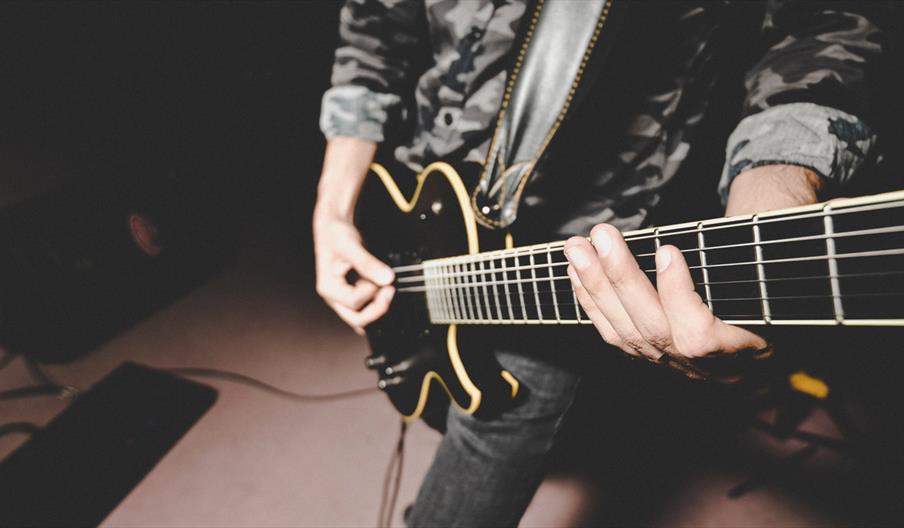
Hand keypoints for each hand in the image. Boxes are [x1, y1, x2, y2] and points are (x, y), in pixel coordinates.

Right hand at [313, 214, 394, 334]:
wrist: (334, 227)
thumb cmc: (337, 234)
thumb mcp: (351, 245)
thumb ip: (368, 263)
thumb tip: (387, 279)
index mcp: (328, 288)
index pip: (354, 302)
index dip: (371, 290)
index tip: (381, 275)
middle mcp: (334, 297)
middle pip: (357, 319)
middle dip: (378, 308)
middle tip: (391, 290)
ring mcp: (343, 299)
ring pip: (363, 318)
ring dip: (379, 306)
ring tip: (388, 288)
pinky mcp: (353, 295)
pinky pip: (366, 310)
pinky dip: (378, 305)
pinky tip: (385, 292)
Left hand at [564, 164, 820, 377]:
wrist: (764, 315)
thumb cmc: (769, 276)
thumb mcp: (776, 263)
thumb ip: (772, 248)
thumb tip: (806, 209)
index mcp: (744, 350)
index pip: (699, 337)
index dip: (678, 295)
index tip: (667, 248)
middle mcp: (703, 367)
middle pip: (651, 330)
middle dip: (620, 279)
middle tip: (601, 234)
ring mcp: (670, 365)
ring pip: (624, 334)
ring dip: (595, 286)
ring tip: (577, 246)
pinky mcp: (646, 355)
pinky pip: (610, 334)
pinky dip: (589, 300)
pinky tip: (576, 268)